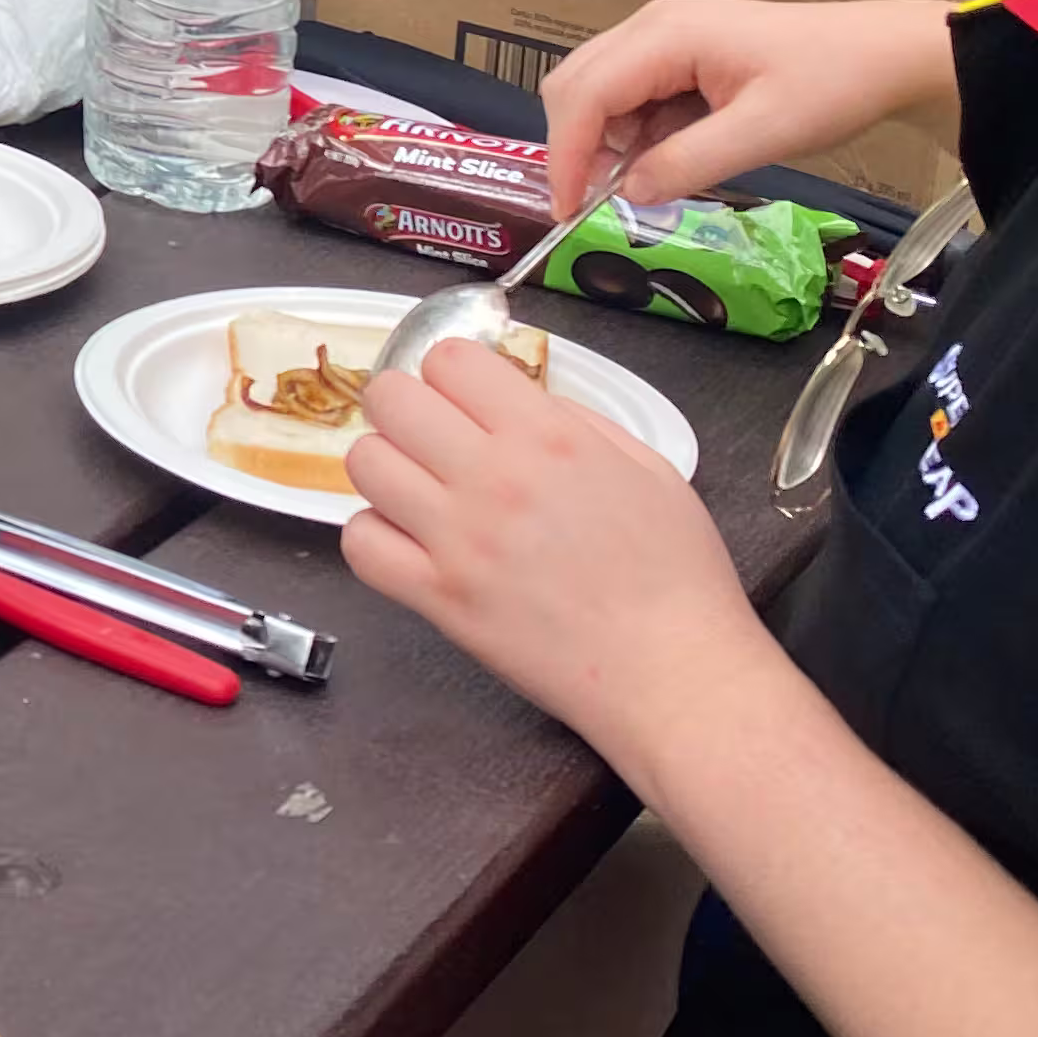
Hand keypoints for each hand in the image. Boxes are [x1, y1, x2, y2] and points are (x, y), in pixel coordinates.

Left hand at [341, 339, 766, 760]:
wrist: (673, 676)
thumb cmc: (676, 577)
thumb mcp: (649, 469)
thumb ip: (578, 422)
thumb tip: (520, 400)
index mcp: (548, 438)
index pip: (449, 359)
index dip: (453, 371)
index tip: (465, 395)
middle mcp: (492, 478)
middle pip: (391, 400)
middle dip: (406, 406)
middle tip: (432, 435)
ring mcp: (457, 540)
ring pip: (365, 464)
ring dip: (387, 466)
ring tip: (419, 488)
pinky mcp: (438, 598)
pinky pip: (361, 544)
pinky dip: (374, 535)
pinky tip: (408, 540)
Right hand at [540, 0, 957, 213]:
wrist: (888, 54)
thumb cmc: (832, 84)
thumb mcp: (764, 133)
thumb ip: (688, 163)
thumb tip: (627, 195)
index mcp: (665, 35)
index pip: (584, 95)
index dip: (566, 156)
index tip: (568, 212)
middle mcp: (652, 26)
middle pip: (576, 85)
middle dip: (576, 147)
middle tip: (595, 204)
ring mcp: (666, 36)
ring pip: (600, 91)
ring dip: (608, 141)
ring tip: (646, 183)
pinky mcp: (682, 53)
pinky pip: (634, 94)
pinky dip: (636, 133)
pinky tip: (668, 158)